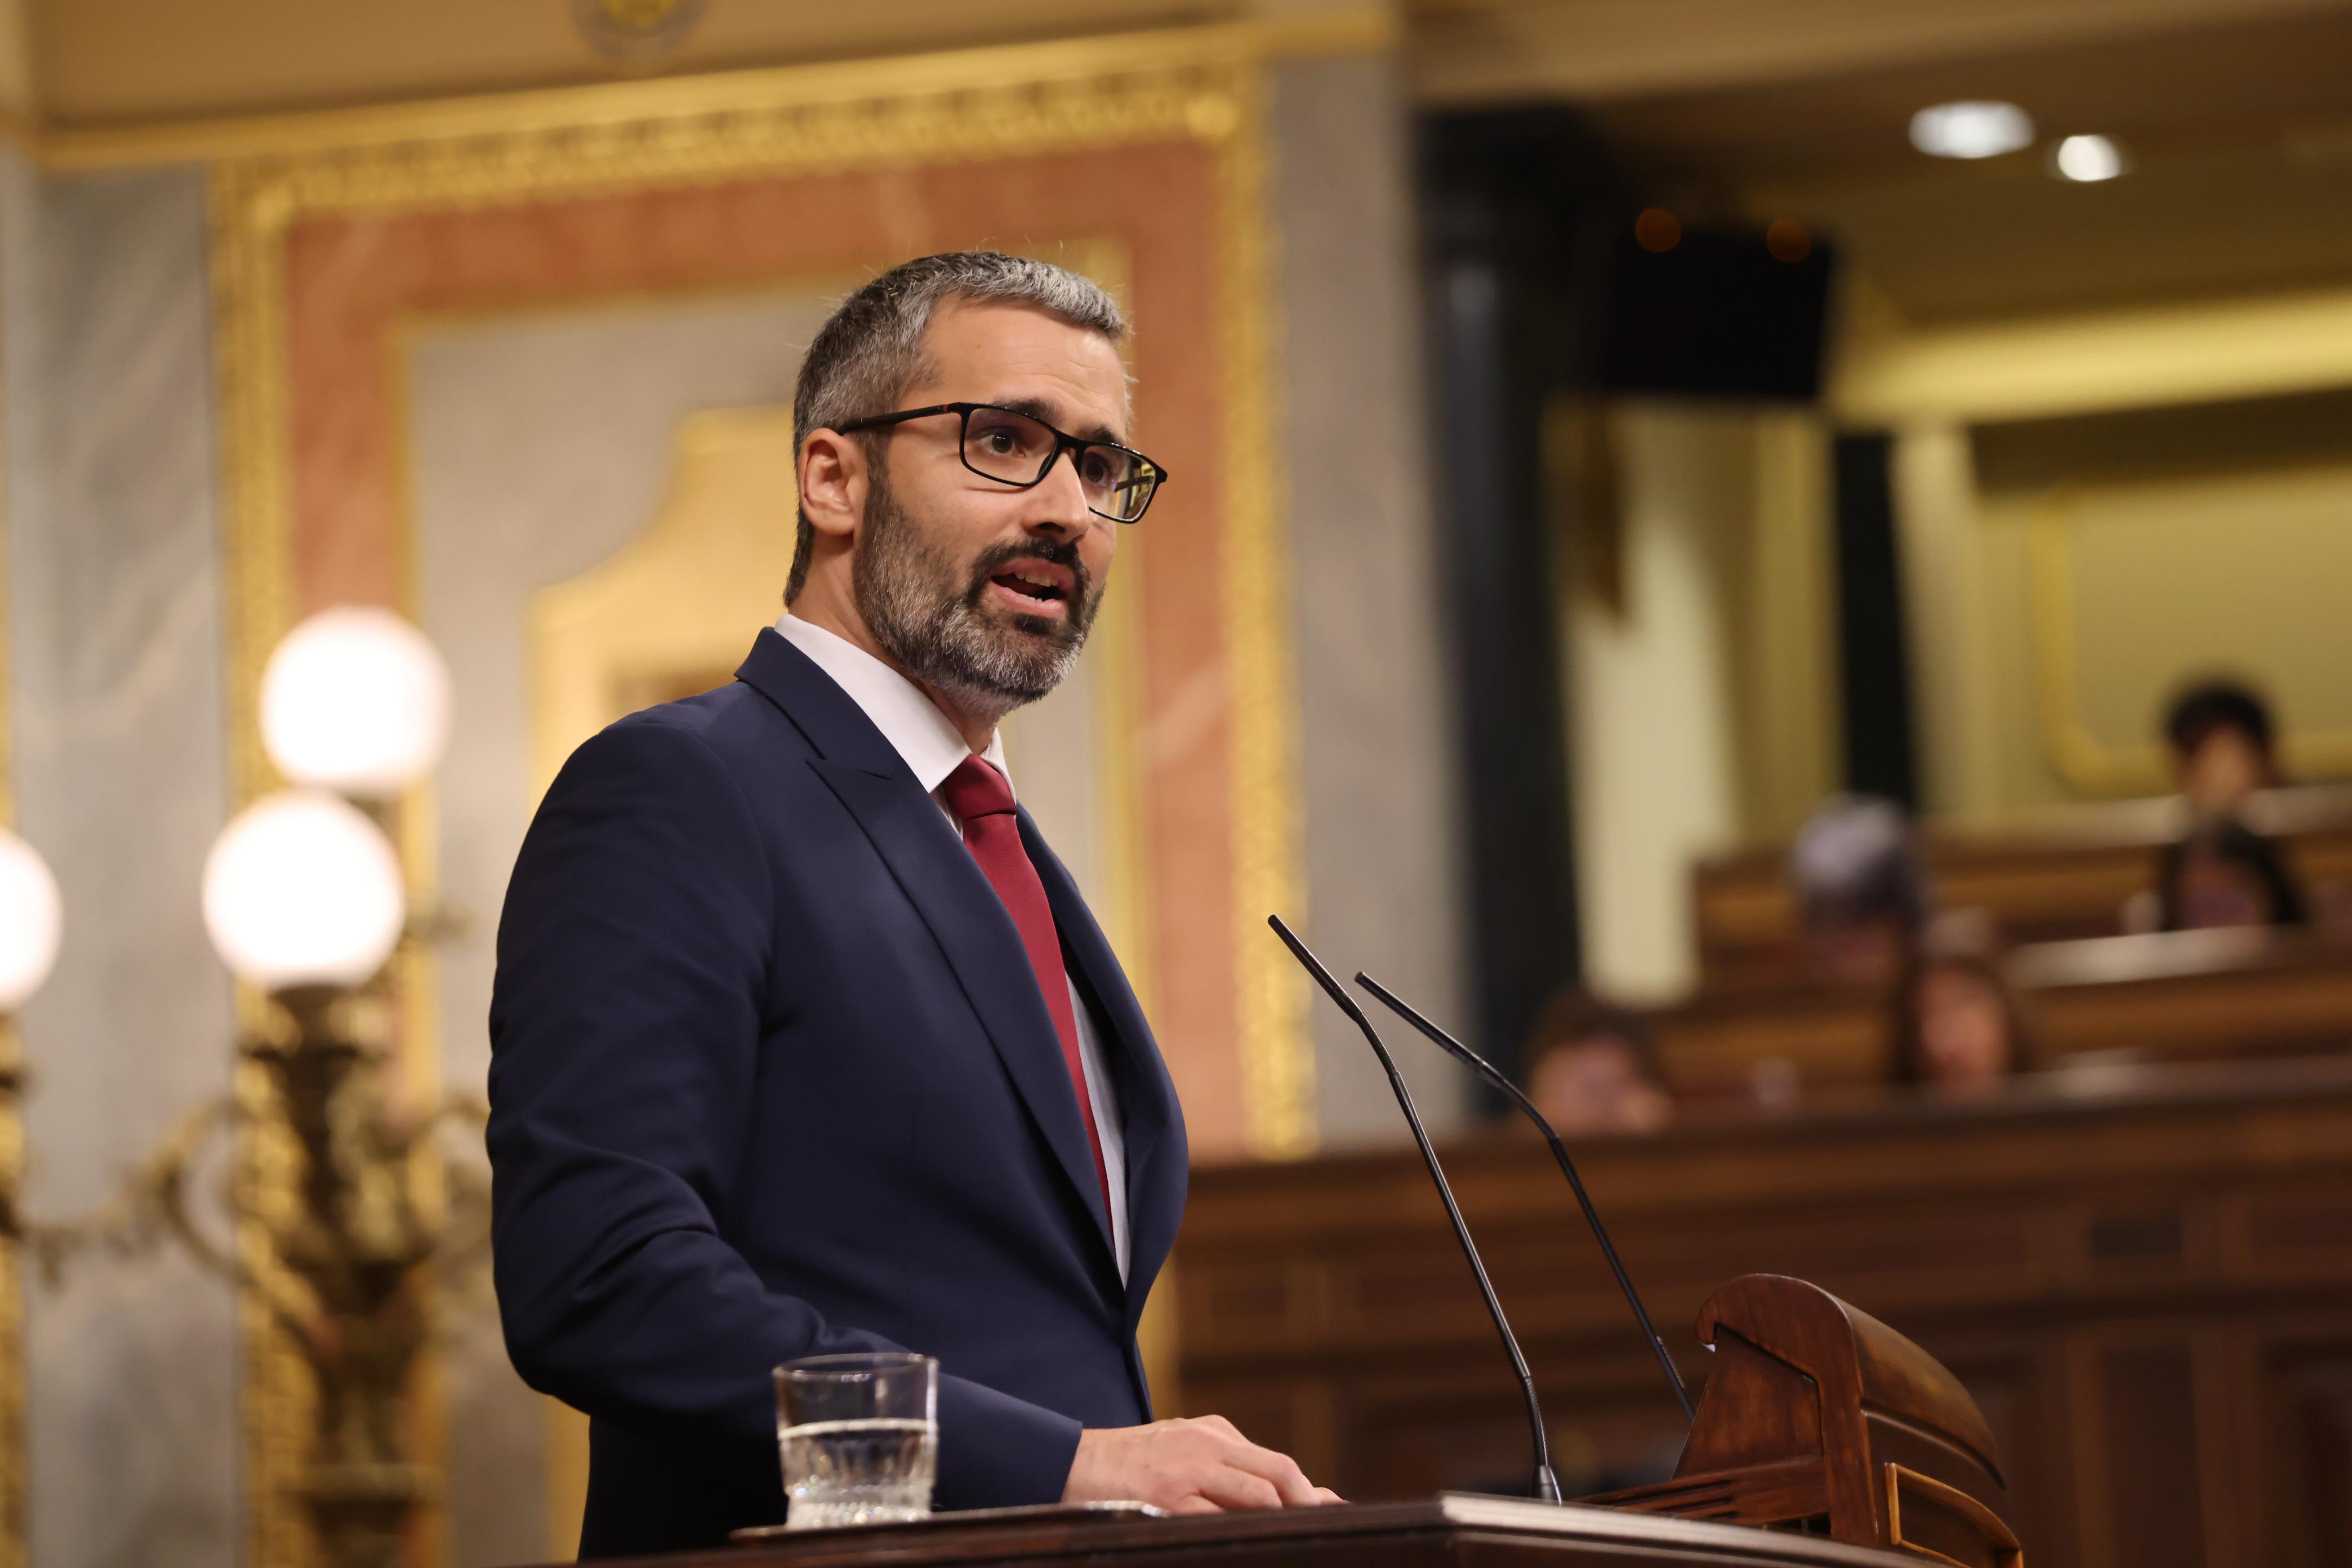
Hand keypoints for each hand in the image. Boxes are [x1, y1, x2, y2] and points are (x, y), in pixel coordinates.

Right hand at [1062, 1415, 1343, 1514]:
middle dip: (1308, 1507)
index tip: (1334, 1515)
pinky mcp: (1166, 1496)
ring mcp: (1188, 1470)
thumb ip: (1228, 1469)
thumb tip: (1284, 1496)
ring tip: (1294, 1541)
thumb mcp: (1181, 1450)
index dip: (1310, 1495)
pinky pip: (1214, 1518)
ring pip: (1256, 1496)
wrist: (1069, 1462)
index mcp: (1214, 1434)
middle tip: (1326, 1531)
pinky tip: (1245, 1545)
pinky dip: (1236, 1533)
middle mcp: (1207, 1445)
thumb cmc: (1130, 1465)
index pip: (1278, 1465)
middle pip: (1279, 1475)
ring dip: (1280, 1521)